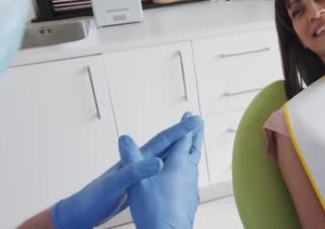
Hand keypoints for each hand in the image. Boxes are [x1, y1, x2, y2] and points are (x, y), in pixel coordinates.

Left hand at [51, 114, 201, 228]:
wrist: (80, 212)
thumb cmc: (94, 198)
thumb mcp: (115, 185)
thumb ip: (135, 172)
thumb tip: (158, 162)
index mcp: (135, 160)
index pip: (162, 140)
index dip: (180, 130)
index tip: (195, 120)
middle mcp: (139, 162)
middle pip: (166, 144)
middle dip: (183, 133)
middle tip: (198, 122)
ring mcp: (139, 173)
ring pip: (165, 156)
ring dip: (179, 147)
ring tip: (193, 140)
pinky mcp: (140, 184)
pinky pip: (162, 171)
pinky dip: (173, 166)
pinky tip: (177, 168)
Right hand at [119, 112, 203, 228]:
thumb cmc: (154, 209)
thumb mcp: (137, 182)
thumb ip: (132, 158)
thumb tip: (125, 138)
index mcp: (178, 164)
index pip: (183, 139)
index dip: (186, 126)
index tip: (192, 115)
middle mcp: (189, 173)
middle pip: (194, 149)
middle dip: (195, 135)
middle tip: (199, 124)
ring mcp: (191, 186)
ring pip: (194, 163)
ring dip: (193, 151)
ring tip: (191, 147)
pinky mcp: (190, 198)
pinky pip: (191, 177)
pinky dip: (189, 168)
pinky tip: (185, 176)